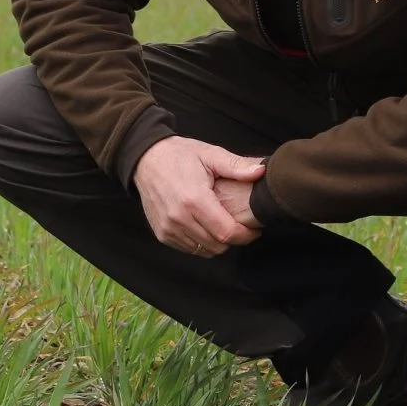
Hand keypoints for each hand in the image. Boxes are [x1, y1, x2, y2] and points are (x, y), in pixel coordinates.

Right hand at [132, 137, 266, 256]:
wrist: (146, 159)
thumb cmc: (180, 155)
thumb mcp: (210, 154)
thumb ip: (236, 166)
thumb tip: (261, 172)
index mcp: (194, 200)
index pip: (227, 233)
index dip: (245, 235)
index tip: (255, 230)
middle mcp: (179, 218)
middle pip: (217, 246)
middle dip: (234, 239)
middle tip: (241, 226)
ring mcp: (168, 228)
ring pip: (203, 251)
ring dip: (218, 242)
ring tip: (224, 224)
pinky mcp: (161, 233)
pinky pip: (189, 249)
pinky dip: (201, 243)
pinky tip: (206, 226)